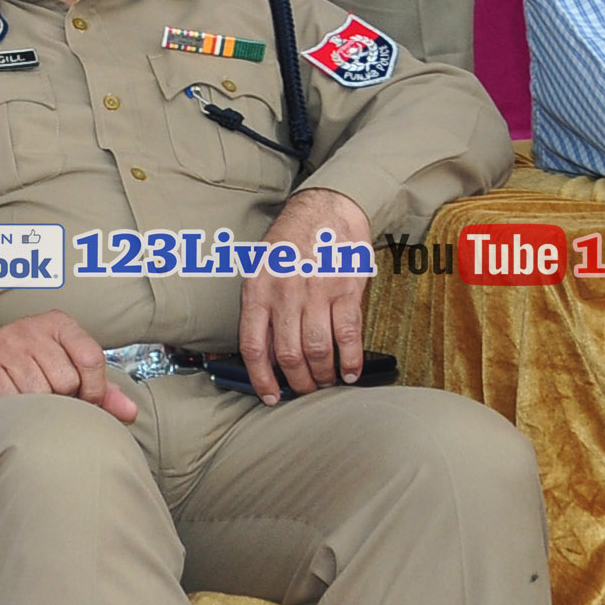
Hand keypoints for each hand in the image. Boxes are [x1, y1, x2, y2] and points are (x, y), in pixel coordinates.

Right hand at [0, 310, 137, 422]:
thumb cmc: (30, 367)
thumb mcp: (67, 368)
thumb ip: (101, 389)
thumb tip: (131, 411)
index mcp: (58, 323)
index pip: (92, 358)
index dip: (94, 389)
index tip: (85, 399)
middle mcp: (30, 328)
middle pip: (67, 380)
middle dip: (62, 399)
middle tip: (49, 398)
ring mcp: (4, 345)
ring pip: (40, 393)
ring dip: (36, 406)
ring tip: (27, 399)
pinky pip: (11, 399)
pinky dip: (13, 408)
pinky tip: (9, 402)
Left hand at [239, 189, 369, 401]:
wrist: (325, 207)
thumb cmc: (290, 241)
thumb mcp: (261, 269)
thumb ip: (261, 308)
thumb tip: (263, 355)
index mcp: (257, 289)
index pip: (254, 346)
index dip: (261, 378)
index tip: (270, 396)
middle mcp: (284, 293)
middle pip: (288, 355)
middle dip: (298, 382)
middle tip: (305, 392)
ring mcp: (316, 292)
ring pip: (318, 350)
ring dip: (323, 375)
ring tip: (327, 383)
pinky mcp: (347, 290)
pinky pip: (348, 335)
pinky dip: (350, 360)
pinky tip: (350, 373)